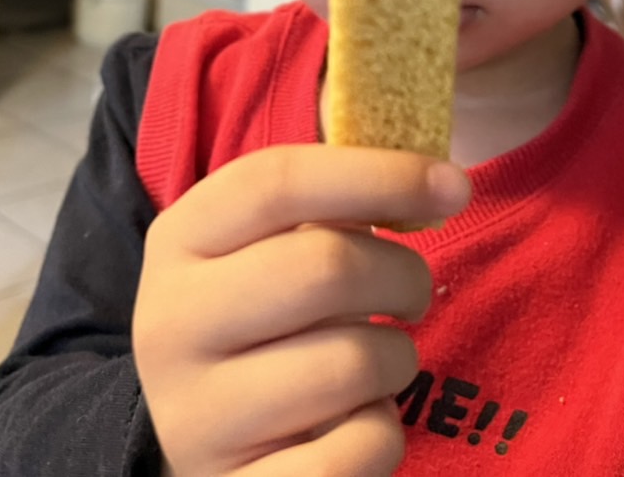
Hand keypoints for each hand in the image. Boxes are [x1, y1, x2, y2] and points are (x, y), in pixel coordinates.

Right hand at [133, 144, 471, 475]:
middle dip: (403, 275)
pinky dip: (382, 432)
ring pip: (354, 362)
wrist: (197, 436)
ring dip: (395, 359)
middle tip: (413, 294)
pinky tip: (353, 422)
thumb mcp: (261, 250)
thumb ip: (329, 209)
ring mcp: (196, 414)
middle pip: (325, 267)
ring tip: (371, 363)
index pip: (278, 182)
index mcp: (178, 241)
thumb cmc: (259, 321)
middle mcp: (171, 322)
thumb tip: (439, 183)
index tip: (452, 185)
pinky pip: (361, 448)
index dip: (378, 174)